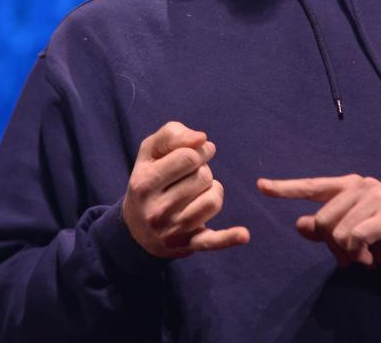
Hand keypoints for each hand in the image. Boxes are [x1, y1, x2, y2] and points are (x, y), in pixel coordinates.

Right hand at [122, 121, 249, 257]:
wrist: (136, 229)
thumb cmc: (149, 179)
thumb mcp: (150, 152)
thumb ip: (172, 134)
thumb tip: (201, 139)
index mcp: (145, 183)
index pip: (189, 157)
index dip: (200, 151)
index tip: (197, 154)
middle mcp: (157, 210)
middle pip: (203, 177)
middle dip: (203, 171)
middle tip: (191, 177)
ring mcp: (173, 230)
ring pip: (213, 200)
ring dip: (212, 190)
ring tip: (199, 192)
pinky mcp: (188, 244)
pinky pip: (212, 241)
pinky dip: (229, 238)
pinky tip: (244, 235)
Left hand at [257, 174, 380, 269]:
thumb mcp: (355, 236)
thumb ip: (327, 230)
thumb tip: (300, 224)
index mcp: (349, 187)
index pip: (311, 186)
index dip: (285, 188)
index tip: (261, 186)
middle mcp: (361, 186)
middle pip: (322, 220)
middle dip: (331, 247)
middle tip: (350, 258)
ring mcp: (377, 197)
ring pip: (338, 232)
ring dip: (348, 255)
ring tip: (364, 258)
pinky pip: (358, 237)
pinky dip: (360, 255)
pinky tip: (371, 259)